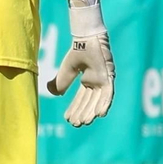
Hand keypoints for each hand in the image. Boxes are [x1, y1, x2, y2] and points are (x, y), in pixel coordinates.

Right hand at [45, 0, 114, 126]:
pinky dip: (105, 104)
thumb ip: (61, 82)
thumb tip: (53, 94)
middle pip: (89, 102)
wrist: (85, 39)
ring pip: (98, 100)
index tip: (68, 119)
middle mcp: (97, 83)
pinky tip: (100, 114)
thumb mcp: (67, 70)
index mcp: (88, 81)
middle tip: (75, 124)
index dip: (74, 109)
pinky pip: (109, 93)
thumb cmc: (78, 51)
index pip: (81, 99)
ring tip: (85, 122)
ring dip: (92, 112)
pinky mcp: (109, 77)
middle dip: (82, 113)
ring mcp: (104, 80)